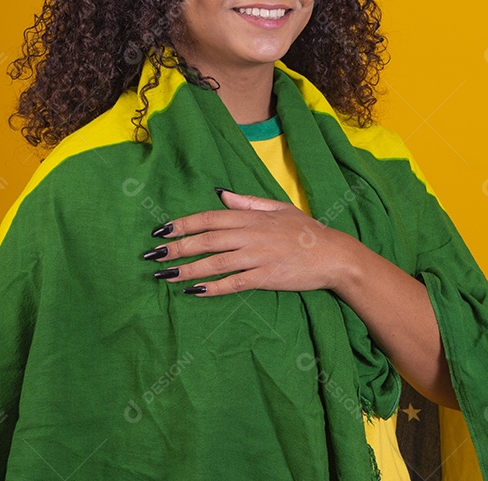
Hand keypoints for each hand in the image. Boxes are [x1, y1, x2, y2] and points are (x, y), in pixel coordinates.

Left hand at [143, 190, 352, 296]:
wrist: (334, 254)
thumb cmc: (307, 231)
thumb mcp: (279, 208)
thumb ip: (248, 202)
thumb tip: (221, 194)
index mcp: (253, 217)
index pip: (210, 217)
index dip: (183, 224)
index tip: (161, 231)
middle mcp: (252, 234)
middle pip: (207, 240)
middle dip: (177, 247)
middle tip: (153, 256)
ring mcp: (259, 256)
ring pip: (216, 262)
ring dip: (188, 270)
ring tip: (165, 276)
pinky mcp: (267, 277)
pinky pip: (234, 283)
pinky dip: (213, 288)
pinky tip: (195, 292)